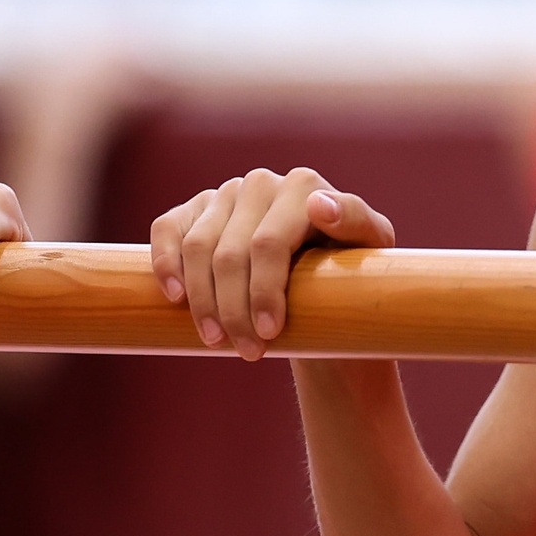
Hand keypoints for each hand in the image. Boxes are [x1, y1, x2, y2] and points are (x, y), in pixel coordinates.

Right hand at [151, 168, 395, 359]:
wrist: (319, 280)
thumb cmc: (351, 264)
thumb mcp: (370, 247)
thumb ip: (356, 221)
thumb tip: (319, 205)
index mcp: (303, 185)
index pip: (269, 244)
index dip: (264, 291)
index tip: (270, 331)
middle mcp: (261, 183)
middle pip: (230, 254)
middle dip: (234, 309)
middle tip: (249, 351)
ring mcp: (225, 194)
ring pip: (197, 249)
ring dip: (202, 302)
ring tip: (218, 341)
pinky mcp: (195, 208)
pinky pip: (167, 229)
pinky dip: (165, 263)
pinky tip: (176, 298)